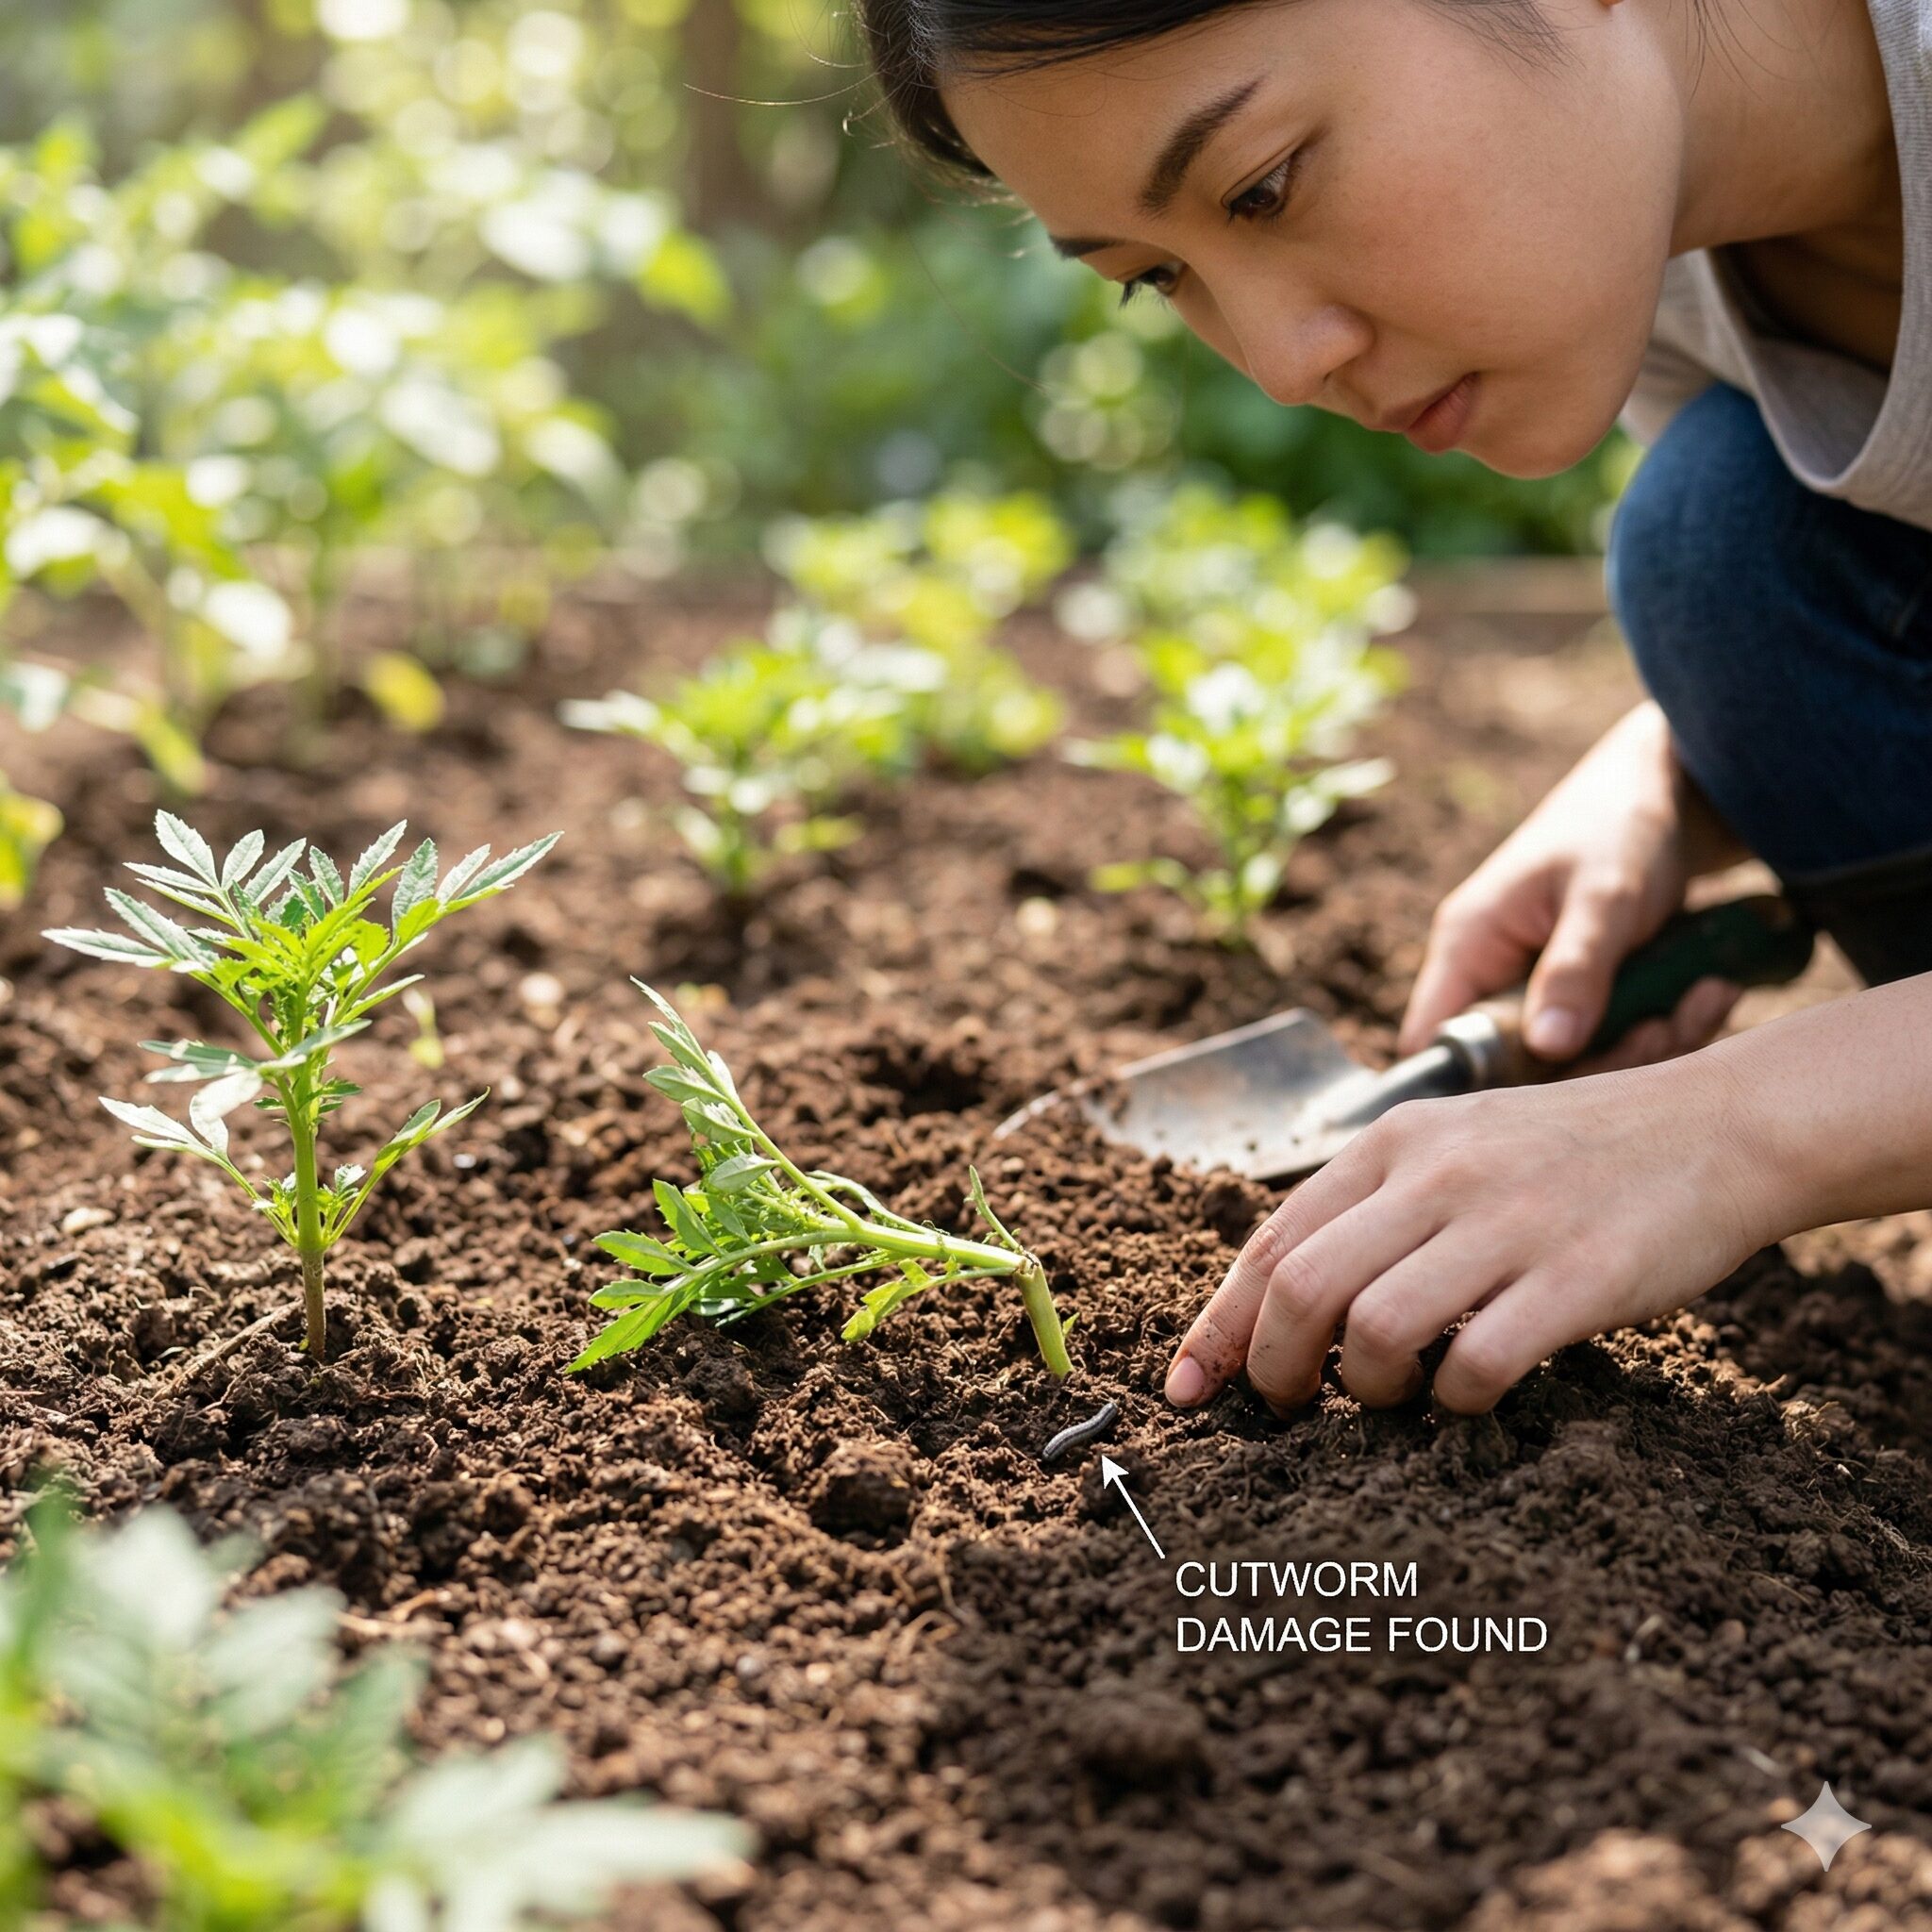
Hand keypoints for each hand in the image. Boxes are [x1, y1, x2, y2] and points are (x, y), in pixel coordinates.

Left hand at [1163, 1051, 1776, 1415]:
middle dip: (1272, 1369)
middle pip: (1301, 1290)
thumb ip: (1375, 1206)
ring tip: (1388, 1397)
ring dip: (1364, 1390)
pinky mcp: (1576, 1277)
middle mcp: (1437, 1175)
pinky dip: (1456, 1401)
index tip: (1189, 1386)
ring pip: (1373, 1329)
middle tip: (1287, 1409)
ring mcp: (1506, 1223)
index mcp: (1394, 1142)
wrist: (1712, 1128)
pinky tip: (1469, 1396)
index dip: (1219, 1324)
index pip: (1271, 1241)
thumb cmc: (1569, 1154)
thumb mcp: (1454, 1145)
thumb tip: (1284, 1300)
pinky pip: (1477, 1363)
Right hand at [1401, 702, 1747, 1069]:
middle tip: (1666, 1026)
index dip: (1474, 1079)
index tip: (1554, 1086)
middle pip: (1521, 1067)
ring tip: (1706, 994)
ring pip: (1580, 1061)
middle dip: (1603, 1060)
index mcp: (1469, 945)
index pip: (1435, 1038)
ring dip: (1651, 1043)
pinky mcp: (1590, 998)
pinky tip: (1710, 989)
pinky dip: (1671, 1025)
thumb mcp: (1603, 895)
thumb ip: (1575, 969)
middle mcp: (1495, 976)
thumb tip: (1547, 1048)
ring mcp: (1543, 990)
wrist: (1675, 792)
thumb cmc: (1620, 824)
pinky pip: (1619, 1041)